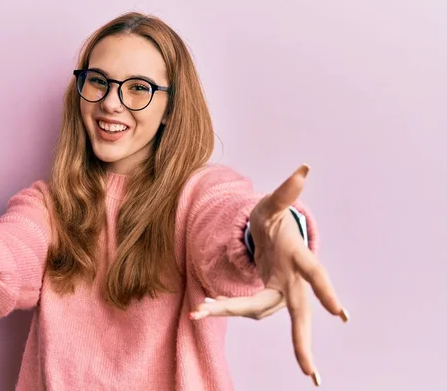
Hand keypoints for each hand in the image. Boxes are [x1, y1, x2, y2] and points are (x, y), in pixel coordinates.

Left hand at [189, 164, 348, 386]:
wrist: (268, 238)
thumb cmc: (273, 220)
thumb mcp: (274, 205)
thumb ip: (285, 192)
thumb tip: (303, 169)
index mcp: (298, 258)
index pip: (315, 274)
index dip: (327, 292)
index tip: (340, 314)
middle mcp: (292, 281)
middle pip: (300, 314)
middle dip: (303, 342)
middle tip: (311, 375)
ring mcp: (279, 292)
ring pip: (258, 310)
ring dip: (231, 312)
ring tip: (198, 311)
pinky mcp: (264, 298)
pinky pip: (243, 306)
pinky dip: (223, 307)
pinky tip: (201, 309)